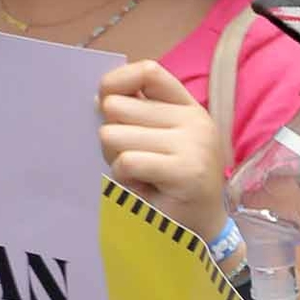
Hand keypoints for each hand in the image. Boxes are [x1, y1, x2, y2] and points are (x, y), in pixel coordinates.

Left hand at [99, 59, 228, 238]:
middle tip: (133, 160)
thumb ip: (134, 117)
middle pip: (118, 108)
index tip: (105, 104)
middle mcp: (194, 120)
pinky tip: (142, 188)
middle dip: (112, 136)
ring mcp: (193, 144)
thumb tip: (99, 99)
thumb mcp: (155, 141)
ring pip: (115, 135)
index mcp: (188, 108)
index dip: (117, 82)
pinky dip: (123, 178)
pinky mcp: (185, 170)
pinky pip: (126, 162)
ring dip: (116, 160)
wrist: (200, 228)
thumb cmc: (170, 185)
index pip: (148, 71)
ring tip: (139, 176)